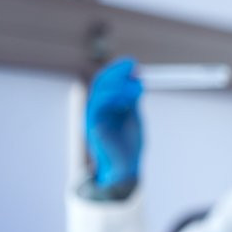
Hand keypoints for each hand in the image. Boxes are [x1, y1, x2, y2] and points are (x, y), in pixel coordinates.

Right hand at [86, 57, 142, 187]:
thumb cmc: (130, 144)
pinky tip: (127, 100)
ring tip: (137, 87)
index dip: (119, 70)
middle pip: (101, 82)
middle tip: (133, 66)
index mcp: (107, 105)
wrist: (126, 167)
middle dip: (117, 72)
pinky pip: (97, 107)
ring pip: (99, 92)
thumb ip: (132, 100)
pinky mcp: (93, 126)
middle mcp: (97, 108)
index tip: (134, 64)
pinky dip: (112, 99)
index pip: (108, 81)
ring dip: (119, 85)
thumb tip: (136, 77)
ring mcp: (93, 117)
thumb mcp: (134, 117)